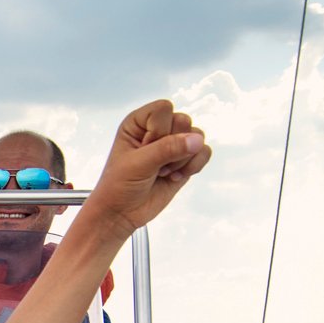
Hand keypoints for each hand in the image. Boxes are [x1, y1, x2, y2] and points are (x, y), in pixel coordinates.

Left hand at [81, 101, 211, 235]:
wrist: (121, 213)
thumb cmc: (119, 185)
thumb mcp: (139, 163)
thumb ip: (168, 149)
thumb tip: (197, 139)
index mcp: (139, 122)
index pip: (164, 109)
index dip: (159, 130)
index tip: (144, 149)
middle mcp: (157, 129)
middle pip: (183, 121)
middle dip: (172, 147)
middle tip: (154, 164)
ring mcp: (173, 145)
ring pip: (197, 136)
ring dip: (182, 159)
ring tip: (162, 172)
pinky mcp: (184, 160)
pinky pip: (204, 152)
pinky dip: (194, 166)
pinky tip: (175, 177)